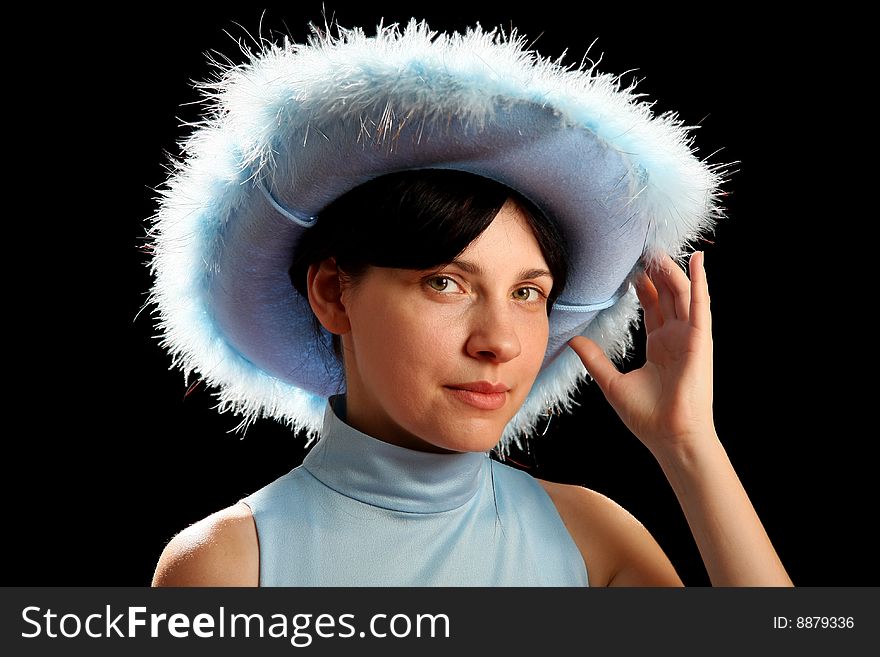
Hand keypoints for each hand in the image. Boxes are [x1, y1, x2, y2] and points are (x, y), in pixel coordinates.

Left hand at [568, 252, 714, 456]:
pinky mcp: (700, 341)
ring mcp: (690, 338)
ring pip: (682, 295)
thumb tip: (574, 340)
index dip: (643, 286)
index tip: (630, 267)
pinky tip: (697, 260)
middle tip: (642, 249)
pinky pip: (701, 306)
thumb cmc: (647, 417)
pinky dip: (700, 282)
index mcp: (660, 347)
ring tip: (659, 249)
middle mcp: (677, 338)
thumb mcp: (612, 382)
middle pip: (667, 295)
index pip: (652, 307)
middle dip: (656, 272)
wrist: (670, 437)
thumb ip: (594, 359)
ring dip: (672, 271)